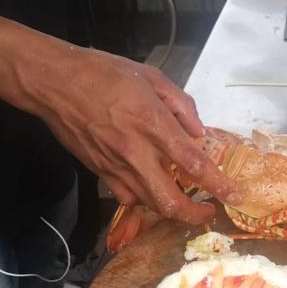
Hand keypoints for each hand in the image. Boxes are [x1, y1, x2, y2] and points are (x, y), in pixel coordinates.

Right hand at [32, 46, 239, 222]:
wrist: (53, 82)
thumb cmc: (102, 73)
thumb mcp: (151, 76)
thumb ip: (181, 104)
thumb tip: (198, 131)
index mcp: (153, 124)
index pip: (194, 164)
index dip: (218, 185)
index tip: (233, 196)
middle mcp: (136, 152)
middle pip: (170, 201)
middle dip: (194, 214)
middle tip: (208, 210)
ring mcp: (116, 167)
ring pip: (149, 204)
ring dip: (171, 208)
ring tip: (185, 200)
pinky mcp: (100, 173)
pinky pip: (127, 197)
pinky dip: (144, 199)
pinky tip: (151, 188)